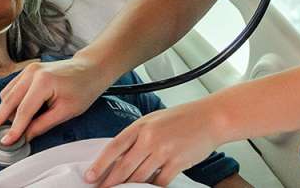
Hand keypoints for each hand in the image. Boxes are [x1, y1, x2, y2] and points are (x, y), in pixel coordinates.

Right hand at [0, 56, 114, 145]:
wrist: (90, 69)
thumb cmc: (83, 89)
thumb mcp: (66, 112)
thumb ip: (42, 125)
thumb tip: (25, 137)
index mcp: (43, 82)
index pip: (23, 110)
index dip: (13, 129)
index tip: (4, 142)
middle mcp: (31, 73)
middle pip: (8, 101)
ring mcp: (28, 70)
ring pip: (6, 94)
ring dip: (4, 112)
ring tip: (6, 129)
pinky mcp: (27, 71)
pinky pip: (12, 88)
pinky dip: (9, 103)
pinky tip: (13, 115)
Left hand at [85, 103, 222, 186]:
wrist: (209, 118)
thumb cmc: (181, 118)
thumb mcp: (152, 121)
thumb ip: (136, 137)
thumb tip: (119, 157)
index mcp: (140, 126)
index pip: (113, 148)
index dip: (100, 164)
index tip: (90, 176)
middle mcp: (149, 139)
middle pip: (124, 167)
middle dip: (110, 182)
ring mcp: (164, 152)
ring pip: (140, 177)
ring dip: (130, 187)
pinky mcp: (178, 163)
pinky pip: (160, 182)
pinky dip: (153, 187)